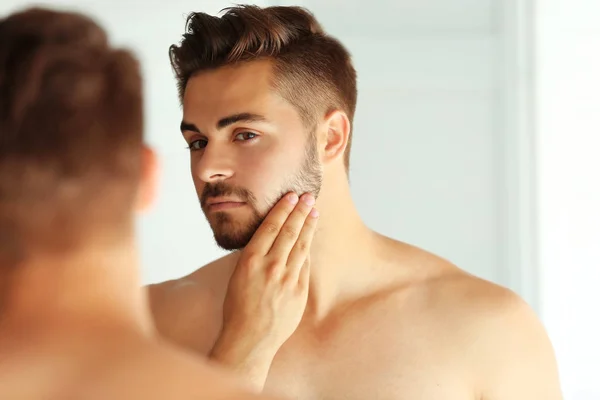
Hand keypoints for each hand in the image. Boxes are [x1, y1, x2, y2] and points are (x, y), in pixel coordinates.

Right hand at [209, 192, 317, 389]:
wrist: (250, 339)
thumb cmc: (237, 308)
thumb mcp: (237, 276)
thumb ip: (254, 257)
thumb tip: (268, 238)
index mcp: (250, 261)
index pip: (270, 227)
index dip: (283, 210)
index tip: (291, 197)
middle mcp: (270, 267)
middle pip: (289, 232)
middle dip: (300, 211)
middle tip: (309, 197)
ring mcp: (287, 279)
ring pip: (301, 246)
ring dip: (308, 226)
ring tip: (314, 212)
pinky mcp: (299, 291)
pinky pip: (305, 265)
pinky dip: (307, 250)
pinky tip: (309, 239)